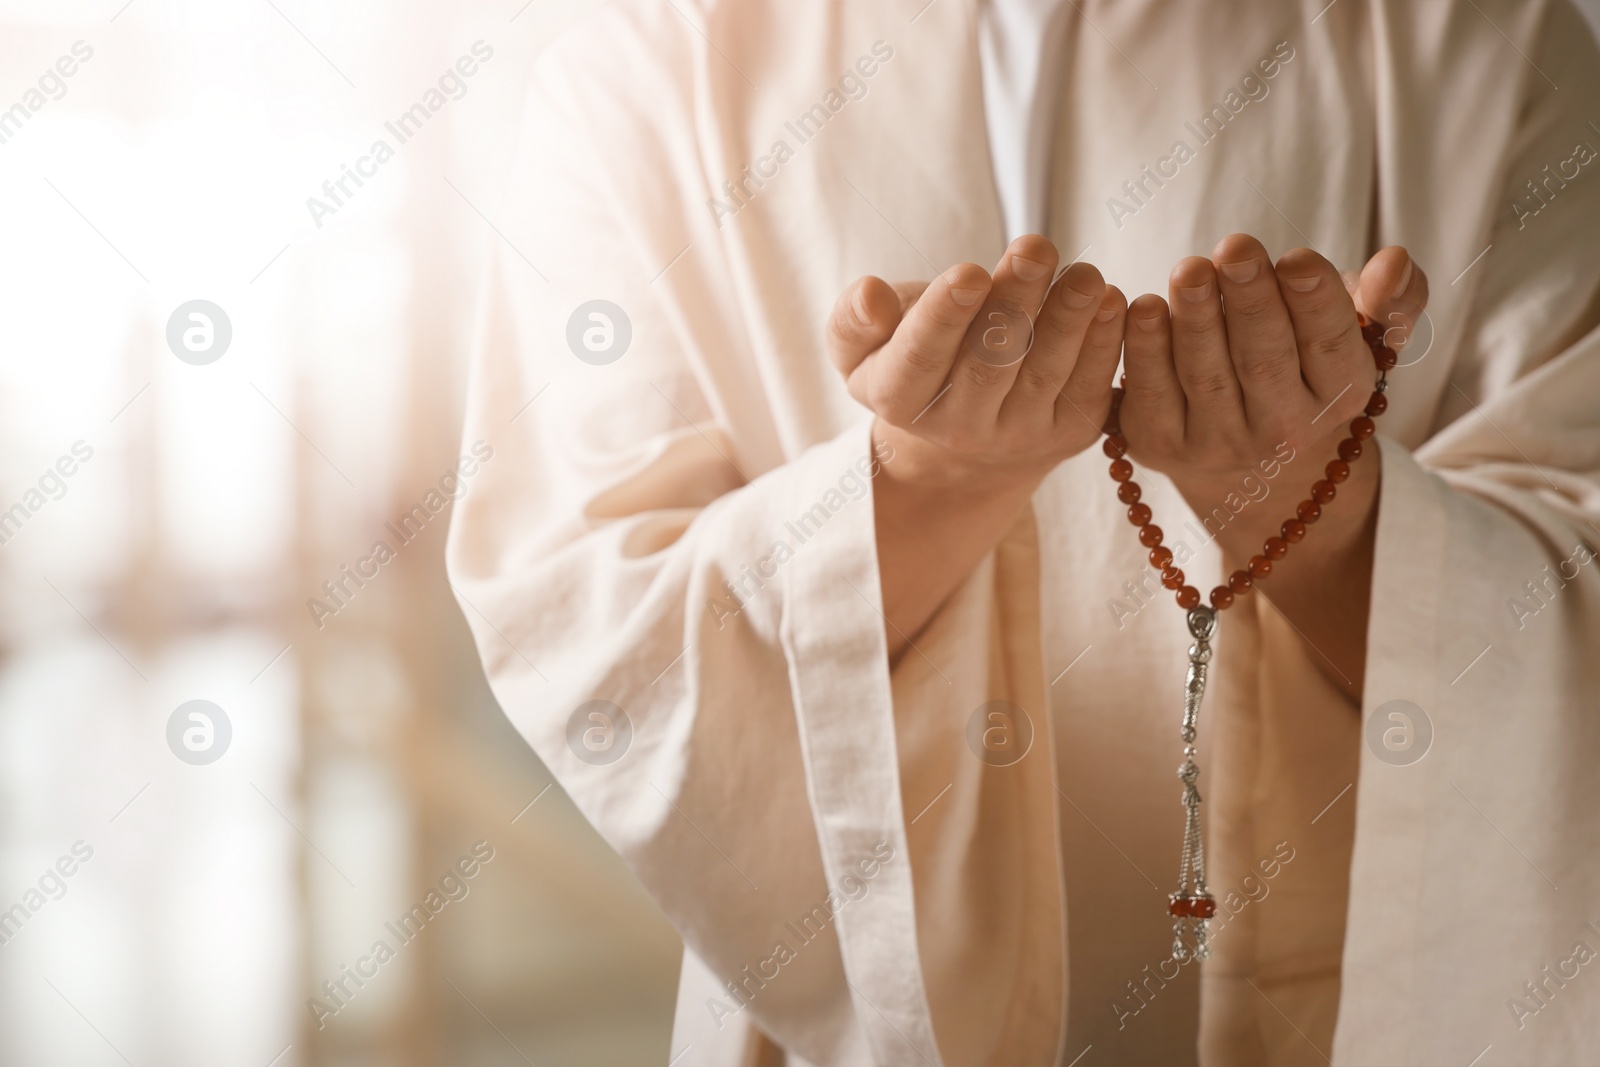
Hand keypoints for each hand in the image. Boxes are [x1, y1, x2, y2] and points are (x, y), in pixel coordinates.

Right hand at [828, 234, 1126, 494]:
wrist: (967, 428)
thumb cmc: (911, 358)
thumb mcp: (862, 345)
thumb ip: (855, 320)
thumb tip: (870, 293)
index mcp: (899, 399)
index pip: (919, 357)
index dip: (945, 316)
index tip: (969, 273)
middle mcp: (958, 429)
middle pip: (989, 363)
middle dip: (1016, 302)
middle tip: (1035, 248)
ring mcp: (1018, 435)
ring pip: (1045, 375)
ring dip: (1069, 321)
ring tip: (1084, 274)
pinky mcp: (1068, 433)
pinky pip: (1089, 387)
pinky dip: (1103, 344)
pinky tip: (1111, 301)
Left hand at [1119, 233, 1428, 510]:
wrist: (1245, 459)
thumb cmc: (1302, 365)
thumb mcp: (1356, 335)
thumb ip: (1387, 301)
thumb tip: (1396, 260)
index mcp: (1338, 396)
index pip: (1331, 348)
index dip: (1315, 302)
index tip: (1297, 257)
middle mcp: (1280, 431)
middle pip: (1264, 361)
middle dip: (1250, 301)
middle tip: (1234, 247)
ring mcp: (1216, 443)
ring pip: (1206, 378)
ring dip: (1195, 321)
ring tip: (1189, 270)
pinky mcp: (1158, 444)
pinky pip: (1151, 394)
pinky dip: (1144, 351)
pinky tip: (1142, 307)